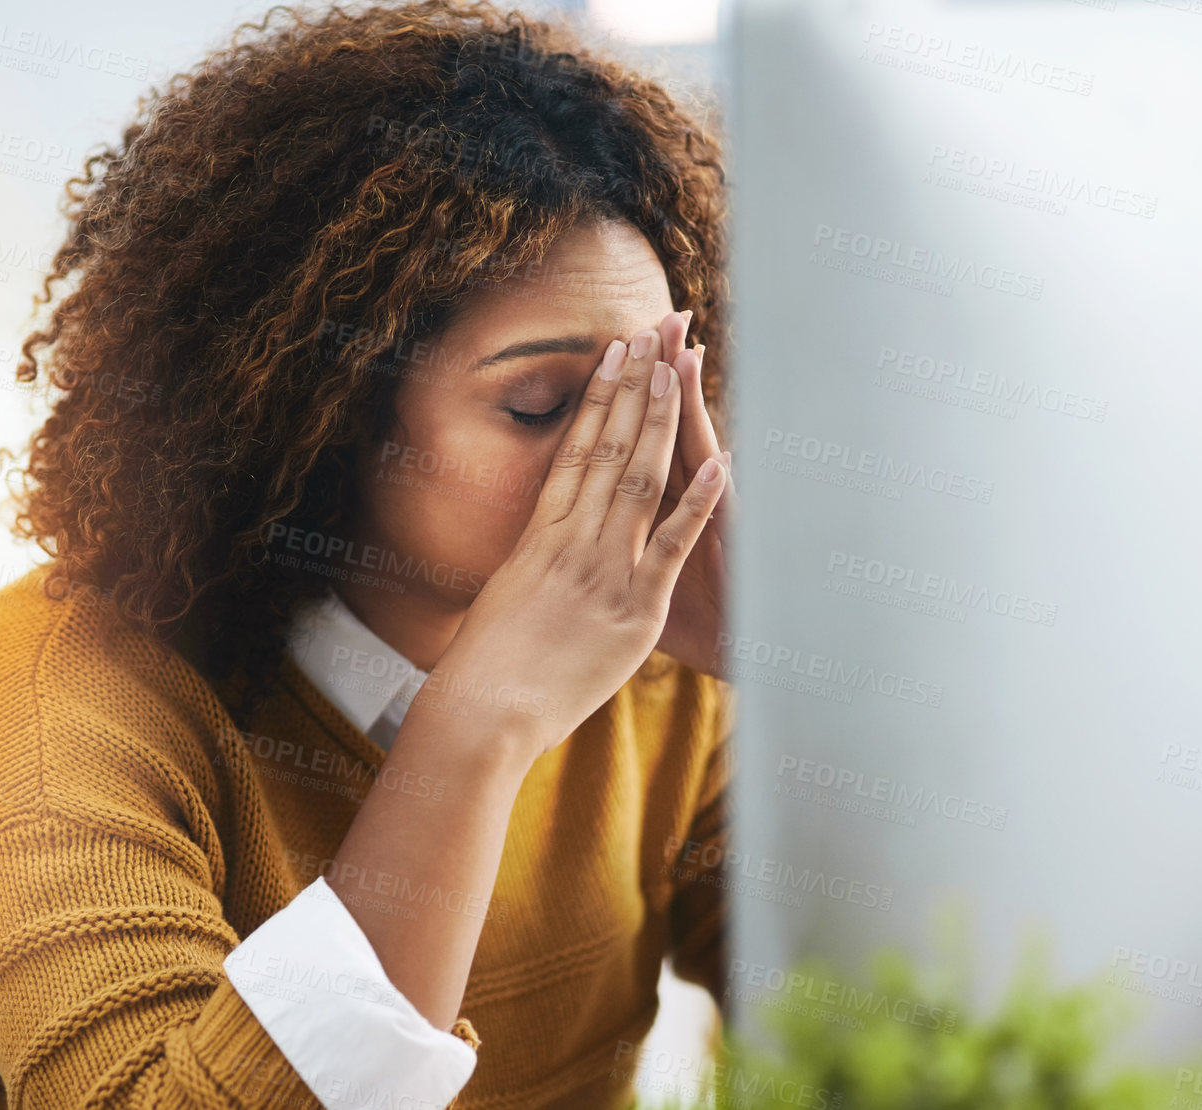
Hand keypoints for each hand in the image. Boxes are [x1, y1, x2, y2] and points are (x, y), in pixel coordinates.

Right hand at [411, 327, 728, 762]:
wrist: (483, 708)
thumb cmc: (483, 668)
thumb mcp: (503, 600)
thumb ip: (530, 570)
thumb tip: (532, 559)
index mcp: (540, 537)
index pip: (576, 451)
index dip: (597, 400)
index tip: (612, 357)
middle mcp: (572, 540)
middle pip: (609, 449)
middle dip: (633, 389)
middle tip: (649, 335)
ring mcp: (604, 570)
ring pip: (640, 480)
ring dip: (660, 421)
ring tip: (674, 368)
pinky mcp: (634, 609)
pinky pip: (672, 547)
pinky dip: (698, 504)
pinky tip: (719, 463)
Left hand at [648, 309, 731, 678]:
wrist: (742, 656)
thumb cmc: (699, 620)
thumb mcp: (650, 568)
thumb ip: (632, 534)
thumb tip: (590, 513)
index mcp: (668, 501)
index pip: (645, 437)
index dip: (632, 393)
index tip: (616, 345)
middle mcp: (696, 501)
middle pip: (677, 428)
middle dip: (668, 375)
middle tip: (661, 318)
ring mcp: (716, 523)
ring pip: (701, 457)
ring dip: (695, 409)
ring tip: (688, 353)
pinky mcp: (731, 557)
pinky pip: (720, 524)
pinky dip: (717, 492)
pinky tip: (719, 454)